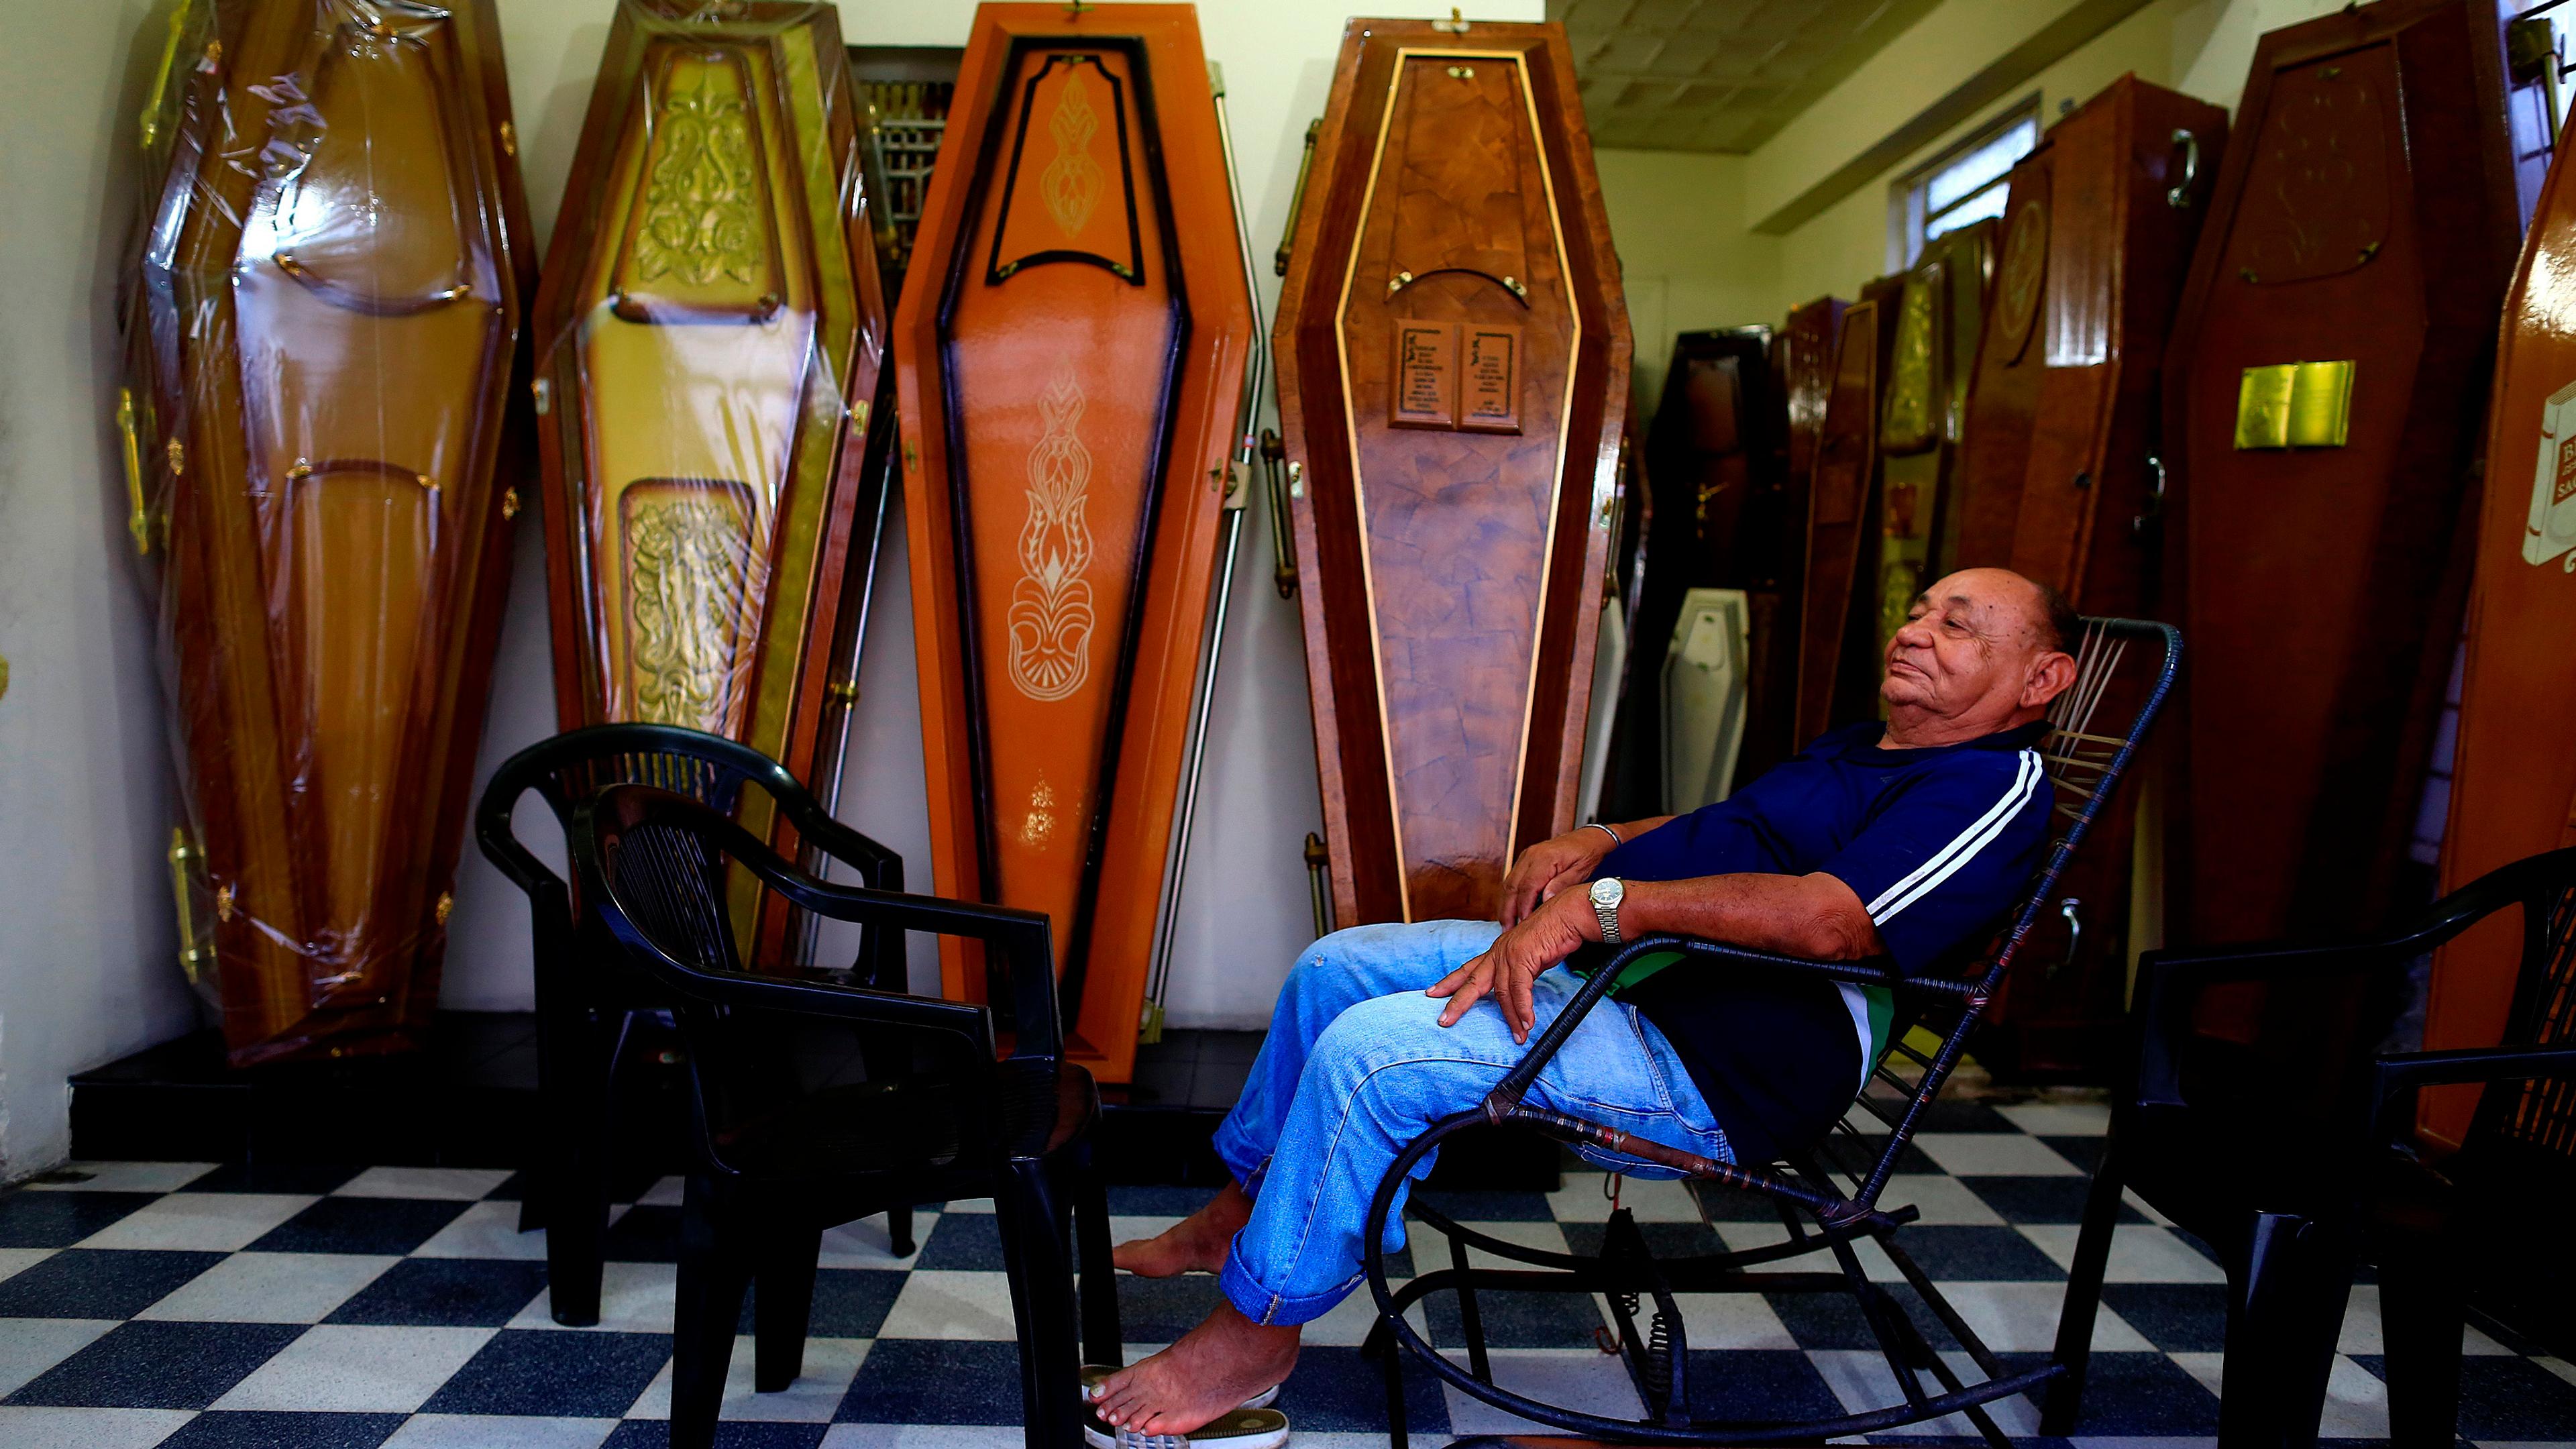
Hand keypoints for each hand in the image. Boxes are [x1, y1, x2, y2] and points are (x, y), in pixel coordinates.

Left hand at [1428, 890, 1590, 1042]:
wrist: (1569, 915)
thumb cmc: (1554, 934)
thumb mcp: (1530, 955)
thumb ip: (1520, 972)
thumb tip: (1518, 992)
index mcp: (1497, 951)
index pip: (1468, 968)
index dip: (1449, 982)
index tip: (1433, 993)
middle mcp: (1498, 951)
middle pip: (1472, 981)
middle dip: (1457, 1003)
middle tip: (1444, 1021)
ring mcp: (1509, 953)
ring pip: (1501, 991)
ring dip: (1511, 1017)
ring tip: (1518, 1036)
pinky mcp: (1524, 956)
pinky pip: (1520, 989)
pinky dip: (1523, 1009)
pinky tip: (1526, 1023)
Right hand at [1499, 826, 1616, 926]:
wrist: (1588, 837)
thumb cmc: (1587, 853)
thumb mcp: (1580, 871)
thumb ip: (1562, 885)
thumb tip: (1545, 901)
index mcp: (1545, 858)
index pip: (1527, 887)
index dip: (1523, 907)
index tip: (1524, 923)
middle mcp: (1531, 855)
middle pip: (1511, 886)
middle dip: (1508, 910)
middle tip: (1508, 930)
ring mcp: (1526, 856)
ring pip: (1508, 884)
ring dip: (1506, 905)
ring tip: (1507, 924)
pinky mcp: (1525, 860)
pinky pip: (1513, 879)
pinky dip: (1511, 896)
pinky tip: (1513, 909)